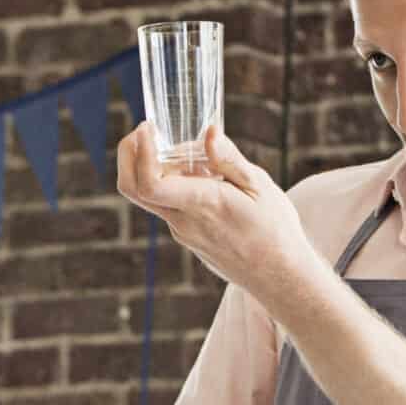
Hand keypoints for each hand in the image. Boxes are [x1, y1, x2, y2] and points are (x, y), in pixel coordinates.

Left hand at [117, 122, 322, 298]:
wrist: (276, 276)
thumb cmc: (275, 230)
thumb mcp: (260, 187)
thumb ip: (229, 159)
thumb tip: (209, 132)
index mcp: (203, 204)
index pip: (150, 184)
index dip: (139, 154)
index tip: (147, 128)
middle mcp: (184, 221)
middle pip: (133, 189)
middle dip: (129, 155)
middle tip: (144, 129)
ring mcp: (181, 231)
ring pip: (150, 195)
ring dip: (156, 167)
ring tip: (193, 153)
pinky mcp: (185, 235)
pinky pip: (168, 204)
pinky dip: (173, 182)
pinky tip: (203, 174)